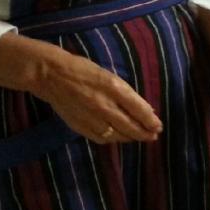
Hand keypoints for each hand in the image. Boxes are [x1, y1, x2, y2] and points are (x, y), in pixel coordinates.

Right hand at [37, 50, 162, 143]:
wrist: (51, 75)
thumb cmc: (83, 70)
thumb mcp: (110, 76)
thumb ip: (127, 93)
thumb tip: (145, 109)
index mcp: (113, 88)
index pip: (139, 110)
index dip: (151, 121)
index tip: (158, 127)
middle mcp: (104, 105)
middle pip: (130, 126)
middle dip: (144, 133)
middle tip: (152, 136)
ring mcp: (91, 117)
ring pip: (117, 135)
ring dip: (130, 138)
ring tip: (138, 137)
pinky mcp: (79, 126)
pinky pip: (101, 138)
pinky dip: (112, 139)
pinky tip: (118, 137)